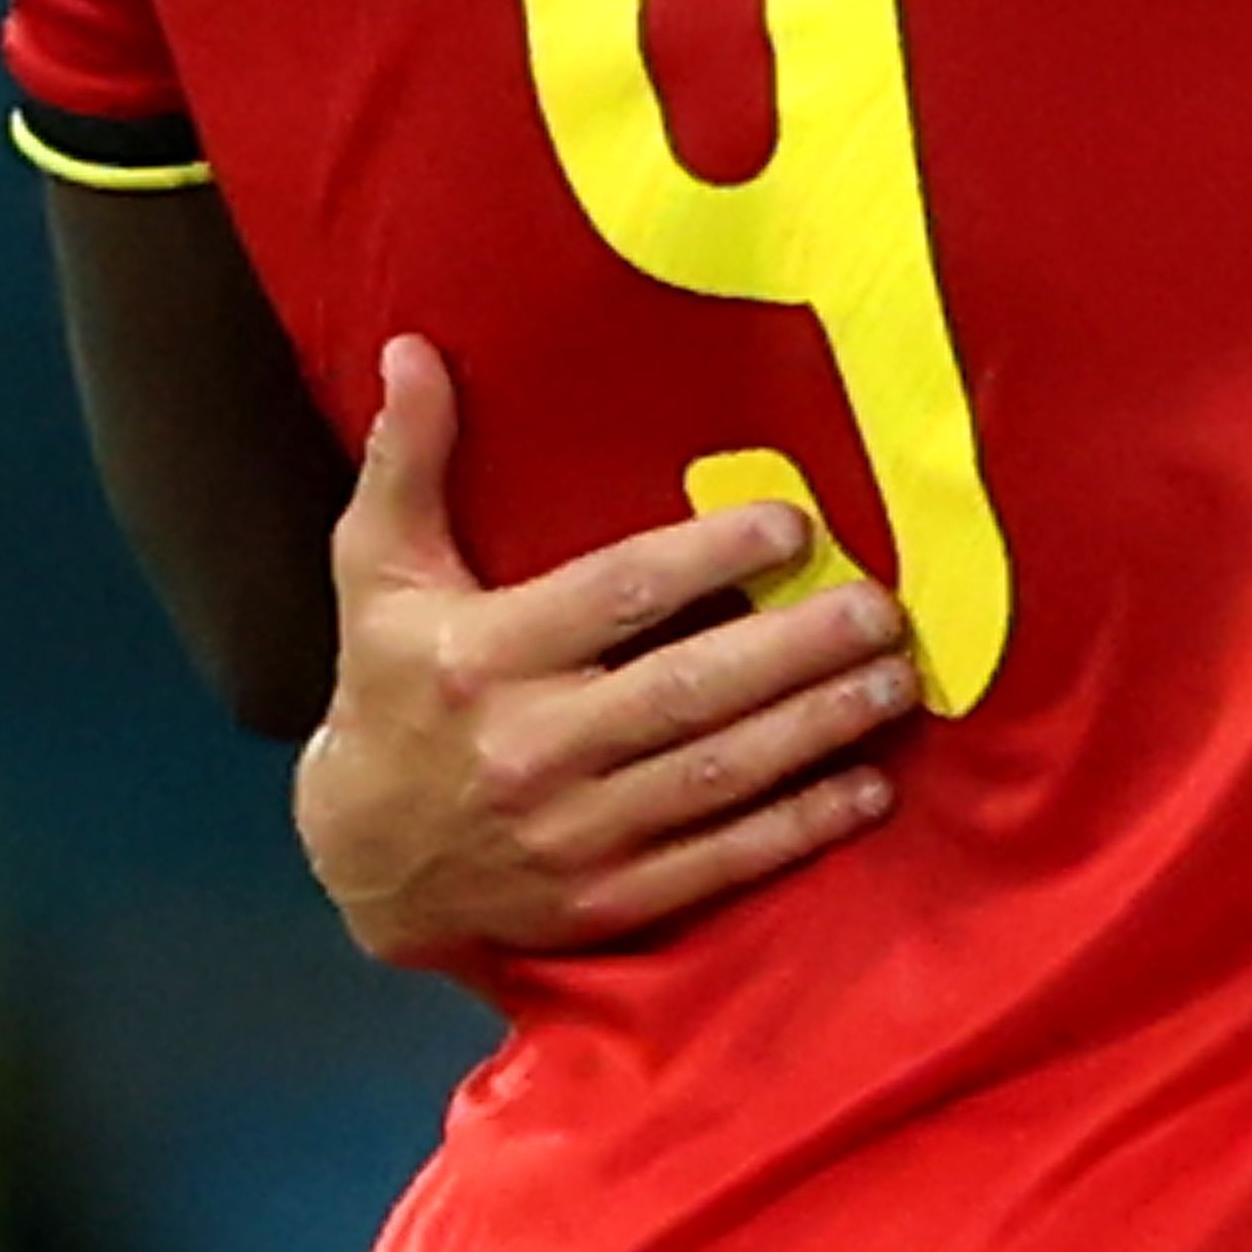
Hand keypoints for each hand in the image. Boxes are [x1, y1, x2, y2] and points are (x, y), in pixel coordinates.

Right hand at [295, 334, 919, 967]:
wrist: (356, 859)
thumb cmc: (390, 687)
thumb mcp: (379, 572)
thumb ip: (408, 460)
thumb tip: (415, 350)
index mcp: (482, 657)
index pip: (616, 597)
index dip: (710, 558)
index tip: (795, 525)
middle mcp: (528, 748)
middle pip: (687, 691)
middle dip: (798, 649)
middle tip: (884, 610)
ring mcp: (569, 835)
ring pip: (716, 777)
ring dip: (818, 730)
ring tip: (896, 684)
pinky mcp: (601, 901)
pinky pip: (715, 863)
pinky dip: (797, 829)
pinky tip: (867, 790)